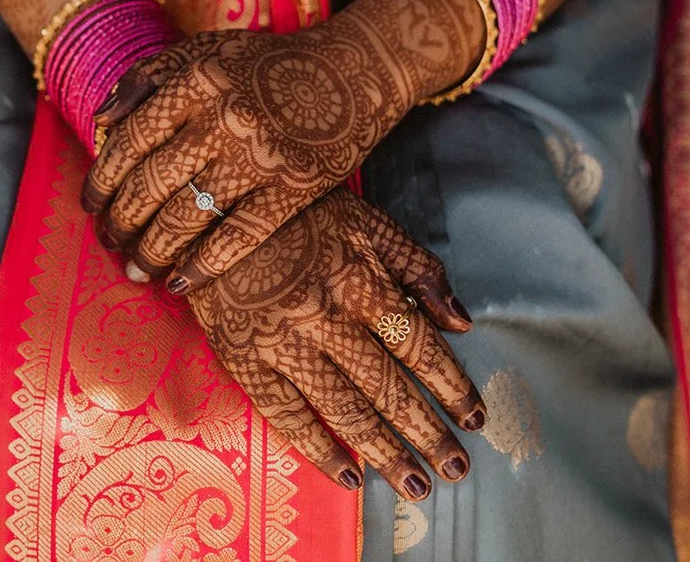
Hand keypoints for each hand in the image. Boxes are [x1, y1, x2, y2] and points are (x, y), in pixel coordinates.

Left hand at [82, 23, 405, 288]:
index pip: (131, 139)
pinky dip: (204, 266)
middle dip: (120, 221)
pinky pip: (239, 237)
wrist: (352, 72)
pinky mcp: (294, 187)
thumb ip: (148, 77)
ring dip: (151, 251)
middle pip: (152, 183)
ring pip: (187, 216)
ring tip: (135, 270)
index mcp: (197, 79)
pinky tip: (180, 283)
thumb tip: (99, 123)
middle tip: (107, 242)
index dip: (101, 179)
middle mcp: (225, 117)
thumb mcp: (206, 50)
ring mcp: (260, 155)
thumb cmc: (268, 63)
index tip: (90, 204)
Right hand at [188, 188, 484, 499]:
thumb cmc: (297, 209)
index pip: (420, 347)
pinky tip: (348, 476)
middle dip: (428, 432)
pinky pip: (285, 414)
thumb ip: (418, 267)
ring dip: (386, 452)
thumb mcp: (367, 220)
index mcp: (363, 283)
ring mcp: (284, 342)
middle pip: (389, 388)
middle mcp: (329, 319)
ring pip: (345, 409)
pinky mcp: (244, 357)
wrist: (214, 205)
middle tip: (457, 469)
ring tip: (417, 485)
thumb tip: (462, 321)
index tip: (476, 417)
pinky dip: (318, 450)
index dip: (451, 386)